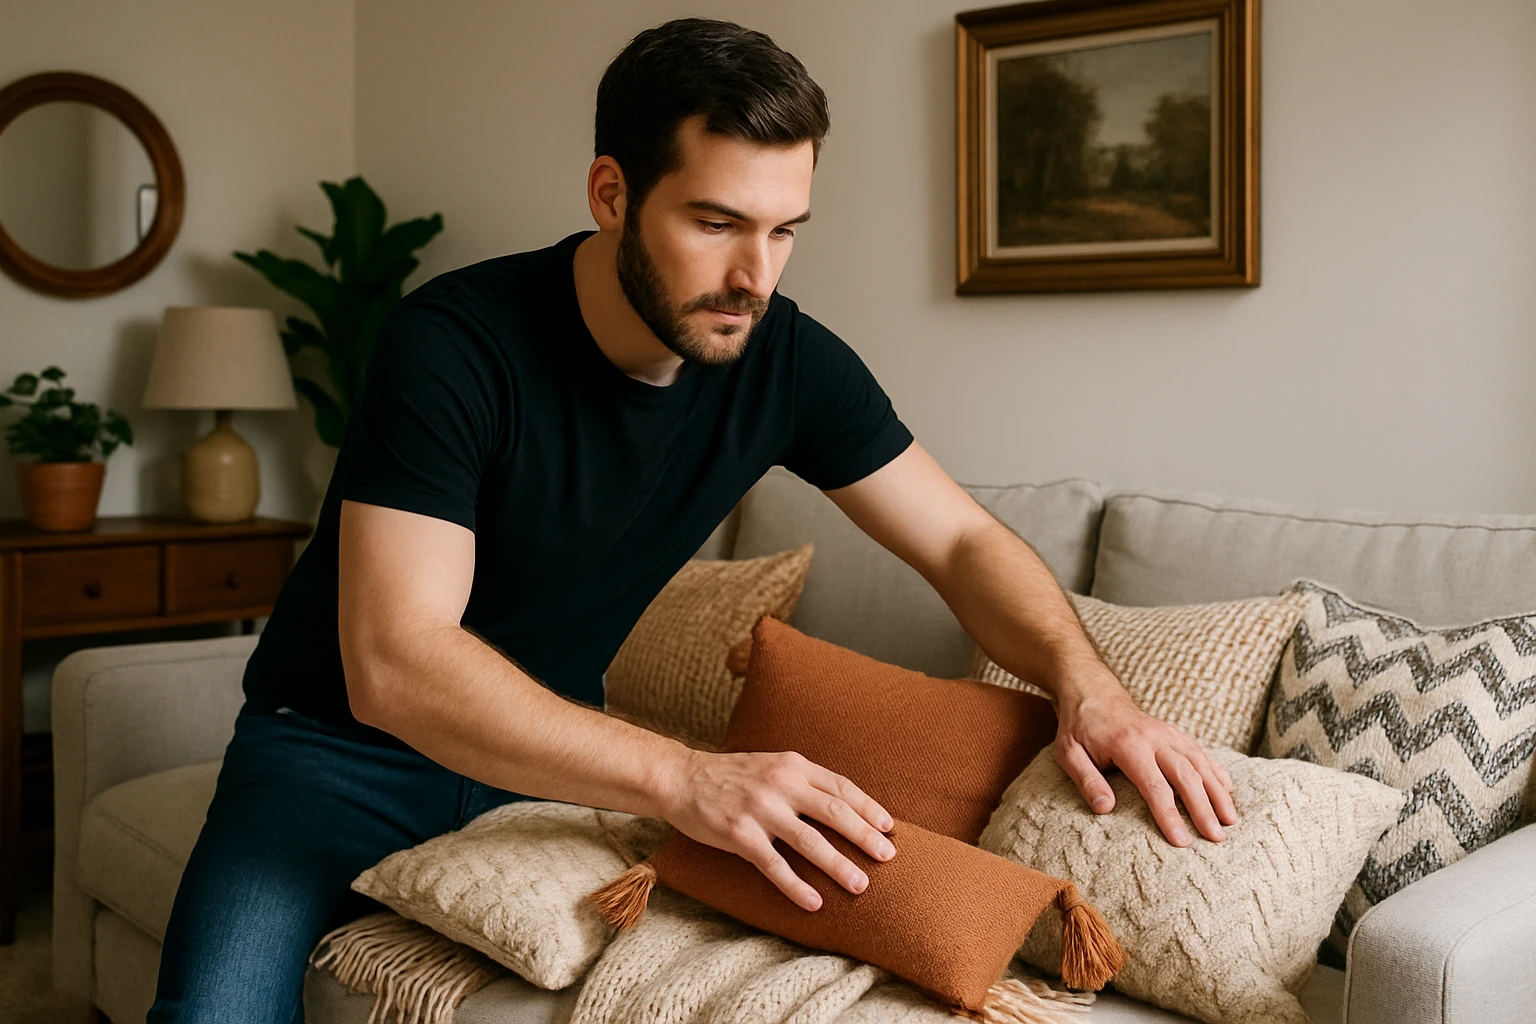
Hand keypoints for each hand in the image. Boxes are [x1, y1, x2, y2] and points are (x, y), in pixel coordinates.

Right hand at [653, 747, 896, 910]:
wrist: (682, 778)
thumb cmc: (732, 775)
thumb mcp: (773, 764)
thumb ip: (804, 780)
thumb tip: (844, 806)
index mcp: (793, 765)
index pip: (841, 787)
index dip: (868, 808)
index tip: (889, 827)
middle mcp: (781, 784)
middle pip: (834, 812)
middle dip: (864, 836)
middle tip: (888, 857)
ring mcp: (760, 810)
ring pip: (810, 841)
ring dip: (839, 865)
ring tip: (861, 885)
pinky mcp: (739, 834)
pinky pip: (774, 865)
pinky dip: (796, 886)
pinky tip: (814, 903)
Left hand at [1054, 679, 1236, 845]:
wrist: (1092, 692)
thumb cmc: (1079, 728)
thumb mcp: (1068, 753)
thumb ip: (1086, 780)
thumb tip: (1105, 809)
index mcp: (1128, 745)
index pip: (1154, 786)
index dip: (1169, 815)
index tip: (1181, 841)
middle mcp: (1154, 738)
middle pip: (1186, 776)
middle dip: (1203, 808)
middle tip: (1216, 838)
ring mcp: (1167, 733)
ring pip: (1200, 763)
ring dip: (1218, 792)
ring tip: (1231, 820)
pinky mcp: (1174, 733)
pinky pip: (1200, 752)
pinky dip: (1216, 771)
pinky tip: (1228, 790)